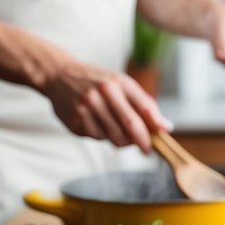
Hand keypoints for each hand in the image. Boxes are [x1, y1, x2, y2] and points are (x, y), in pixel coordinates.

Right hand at [41, 61, 171, 150]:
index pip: (144, 107)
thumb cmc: (98, 82)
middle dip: (142, 141)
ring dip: (121, 141)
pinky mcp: (74, 119)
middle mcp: (102, 93)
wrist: (59, 75)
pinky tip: (98, 125)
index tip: (161, 138)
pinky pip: (96, 137)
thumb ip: (144, 104)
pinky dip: (102, 137)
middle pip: (129, 124)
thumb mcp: (121, 84)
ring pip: (113, 136)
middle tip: (146, 149)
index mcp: (118, 82)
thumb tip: (165, 127)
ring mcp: (87, 106)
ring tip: (118, 132)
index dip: (155, 126)